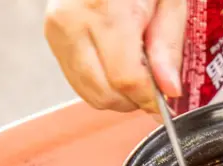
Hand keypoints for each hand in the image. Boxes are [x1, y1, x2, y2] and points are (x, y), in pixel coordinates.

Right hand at [44, 0, 185, 112]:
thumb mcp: (169, 0)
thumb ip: (168, 46)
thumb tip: (170, 90)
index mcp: (105, 9)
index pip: (126, 78)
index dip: (152, 97)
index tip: (169, 98)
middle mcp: (73, 22)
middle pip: (106, 92)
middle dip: (136, 99)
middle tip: (155, 82)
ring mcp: (58, 31)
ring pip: (91, 94)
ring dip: (120, 96)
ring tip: (137, 71)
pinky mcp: (52, 37)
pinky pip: (79, 82)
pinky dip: (103, 85)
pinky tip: (117, 64)